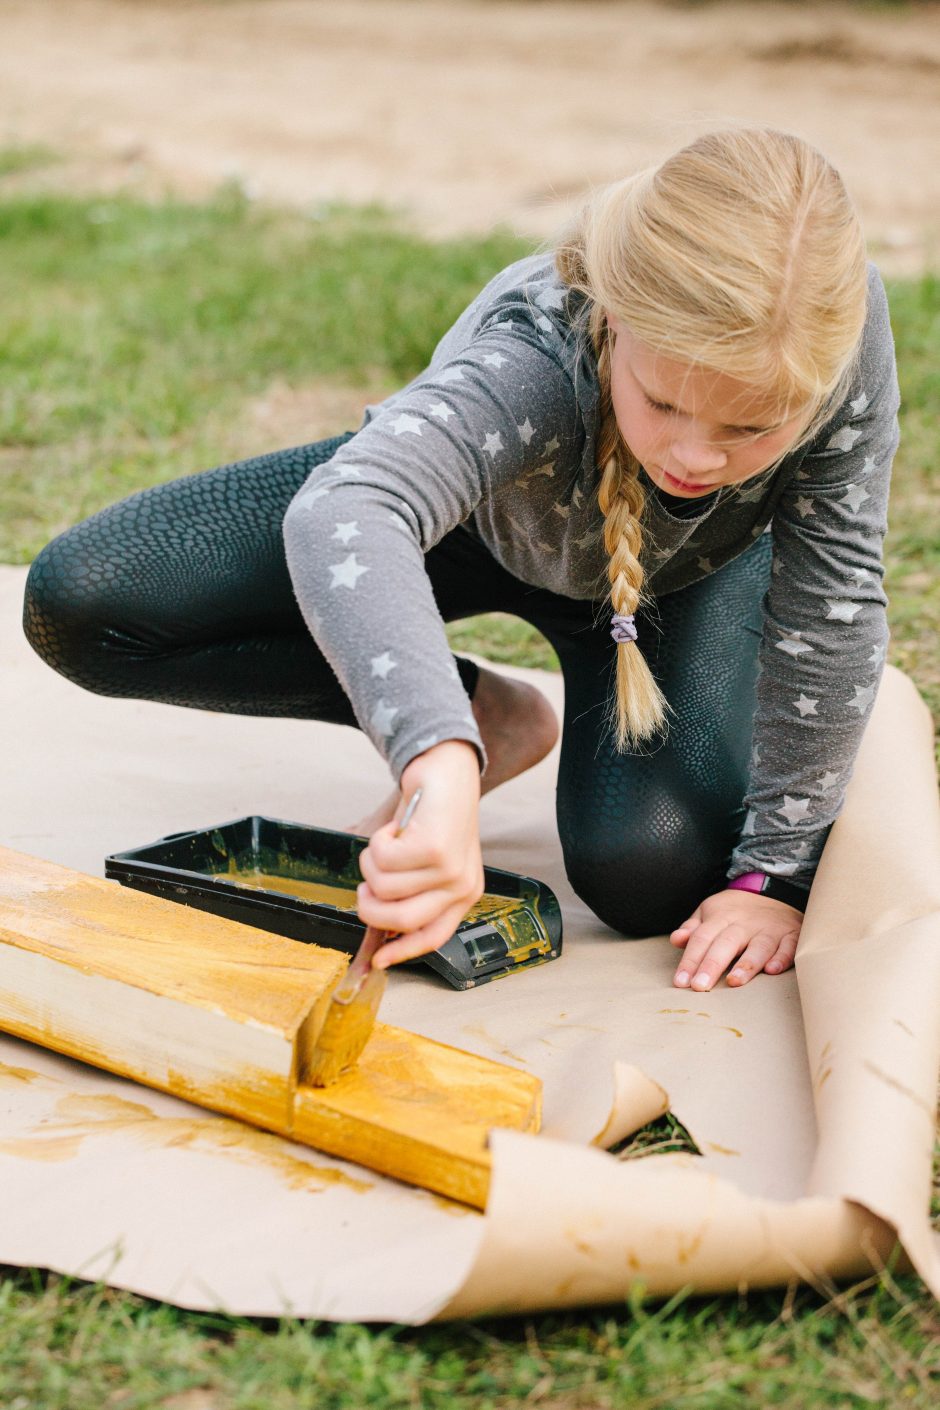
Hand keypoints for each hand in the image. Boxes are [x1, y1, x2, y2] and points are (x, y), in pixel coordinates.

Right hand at [356, 739, 483, 968]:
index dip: (402, 951)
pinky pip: (382, 860)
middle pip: (400, 919)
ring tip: (387, 841)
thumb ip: (406, 892)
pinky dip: (376, 840)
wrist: (447, 771)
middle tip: (366, 881)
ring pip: (384, 887)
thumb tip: (374, 925)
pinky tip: (394, 827)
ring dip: (371, 861)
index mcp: (463, 894)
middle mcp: (461, 886)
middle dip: (369, 903)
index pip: (433, 937)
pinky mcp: (436, 848)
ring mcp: (451, 869)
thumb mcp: (424, 860)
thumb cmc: (431, 815)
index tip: (377, 962)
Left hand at [669, 888, 801, 991]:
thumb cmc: (735, 911)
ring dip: (746, 964)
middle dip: (712, 965)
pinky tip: (772, 970)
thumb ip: (693, 928)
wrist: (774, 889)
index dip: (690, 960)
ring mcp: (770, 928)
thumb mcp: (710, 912)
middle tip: (699, 986)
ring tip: (734, 981)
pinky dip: (782, 958)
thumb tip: (676, 939)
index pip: (702, 938)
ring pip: (759, 946)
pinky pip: (789, 946)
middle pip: (726, 943)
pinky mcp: (792, 934)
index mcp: (721, 916)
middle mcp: (745, 923)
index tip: (681, 982)